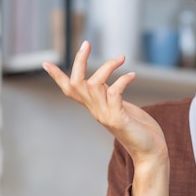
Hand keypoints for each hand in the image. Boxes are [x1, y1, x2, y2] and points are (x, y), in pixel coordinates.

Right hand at [42, 40, 169, 195]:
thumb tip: (106, 83)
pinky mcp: (118, 118)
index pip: (70, 91)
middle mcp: (96, 111)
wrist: (150, 152)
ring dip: (107, 67)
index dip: (58, 77)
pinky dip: (123, 80)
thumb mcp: (121, 108)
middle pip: (77, 83)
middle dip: (79, 61)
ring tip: (122, 57)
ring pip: (94, 85)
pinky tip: (132, 75)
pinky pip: (115, 93)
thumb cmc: (140, 130)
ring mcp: (105, 115)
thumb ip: (111, 97)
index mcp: (95, 107)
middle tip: (86, 43)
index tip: (45, 63)